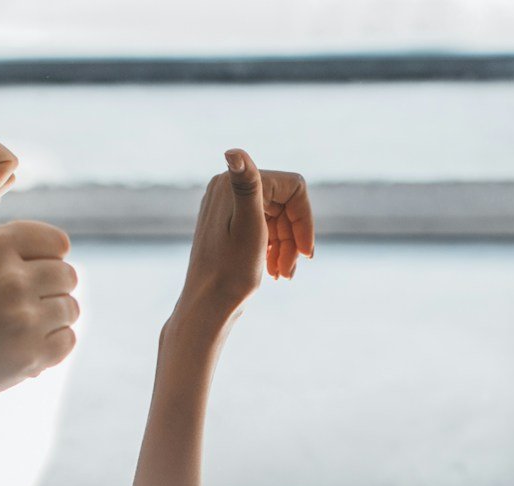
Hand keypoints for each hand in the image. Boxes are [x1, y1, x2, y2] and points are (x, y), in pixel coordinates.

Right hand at [0, 112, 77, 406]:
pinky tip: (19, 346)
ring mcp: (25, 320)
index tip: (16, 272)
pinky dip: (52, 345)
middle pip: (68, 275)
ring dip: (50, 317)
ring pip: (71, 307)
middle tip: (13, 304)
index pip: (58, 242)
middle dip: (47, 289)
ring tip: (15, 324)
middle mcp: (11, 280)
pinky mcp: (37, 353)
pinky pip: (70, 339)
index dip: (41, 257)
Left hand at [175, 150, 313, 322]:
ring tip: (284, 275)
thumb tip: (232, 151)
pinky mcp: (229, 225)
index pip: (293, 188)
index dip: (304, 220)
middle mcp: (228, 188)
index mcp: (233, 183)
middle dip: (293, 238)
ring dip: (287, 247)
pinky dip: (275, 249)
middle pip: (285, 205)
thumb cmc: (230, 271)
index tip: (306, 252)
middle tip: (291, 271)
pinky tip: (276, 272)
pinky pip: (265, 229)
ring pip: (277, 219)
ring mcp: (228, 207)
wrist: (207, 307)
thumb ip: (247, 186)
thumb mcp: (248, 227)